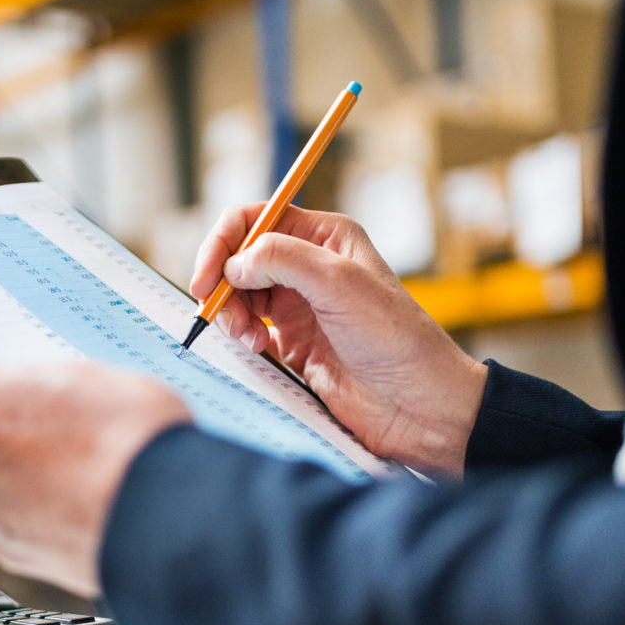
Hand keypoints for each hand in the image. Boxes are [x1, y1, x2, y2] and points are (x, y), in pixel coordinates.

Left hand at [0, 313, 190, 595]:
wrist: (164, 523)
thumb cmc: (131, 439)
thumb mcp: (82, 374)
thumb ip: (31, 379)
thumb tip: (28, 392)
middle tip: (49, 410)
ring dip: (14, 461)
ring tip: (77, 458)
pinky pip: (5, 509)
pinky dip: (31, 502)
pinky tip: (77, 495)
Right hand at [190, 205, 487, 477]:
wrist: (417, 404)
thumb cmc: (395, 338)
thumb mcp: (339, 283)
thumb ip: (282, 259)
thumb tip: (233, 264)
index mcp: (324, 238)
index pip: (256, 219)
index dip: (224, 242)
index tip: (208, 276)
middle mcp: (309, 267)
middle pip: (240, 259)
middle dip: (224, 283)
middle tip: (217, 310)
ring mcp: (299, 306)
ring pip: (239, 296)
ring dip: (232, 314)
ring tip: (248, 338)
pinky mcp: (292, 344)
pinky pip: (248, 331)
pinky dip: (241, 337)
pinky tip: (256, 349)